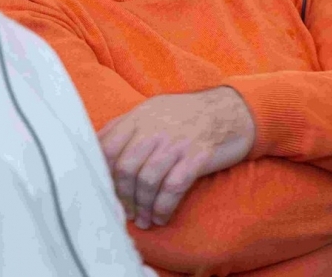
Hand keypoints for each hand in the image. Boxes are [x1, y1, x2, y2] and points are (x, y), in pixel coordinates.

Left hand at [98, 86, 256, 230]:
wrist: (231, 110)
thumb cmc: (187, 114)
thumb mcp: (152, 110)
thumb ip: (126, 127)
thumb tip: (99, 149)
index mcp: (138, 117)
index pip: (106, 147)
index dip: (102, 174)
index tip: (104, 192)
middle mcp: (153, 129)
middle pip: (125, 168)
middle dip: (122, 196)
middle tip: (125, 212)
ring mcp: (175, 143)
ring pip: (147, 180)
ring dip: (142, 206)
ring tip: (143, 221)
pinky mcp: (197, 156)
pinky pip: (173, 187)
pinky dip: (163, 207)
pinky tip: (161, 218)